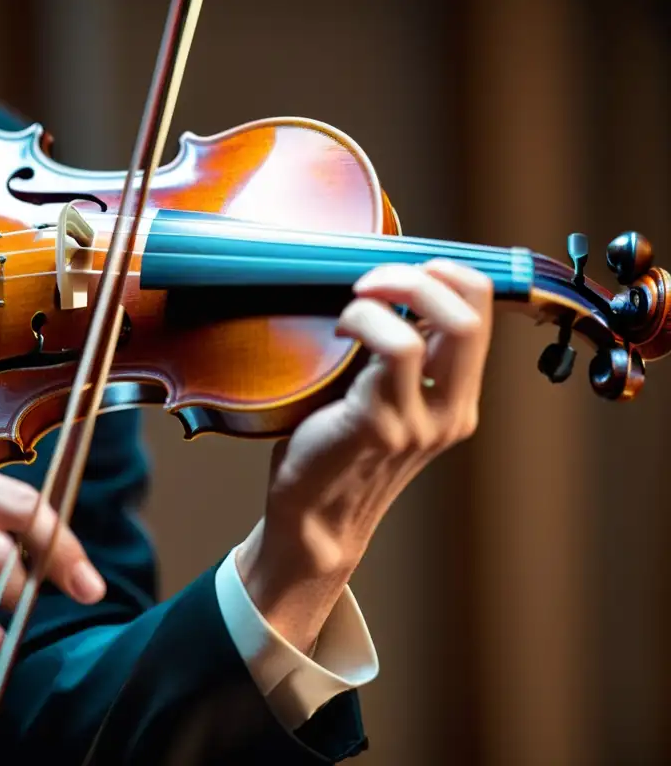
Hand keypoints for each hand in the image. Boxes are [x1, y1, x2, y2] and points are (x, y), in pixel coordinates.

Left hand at [238, 259, 491, 650]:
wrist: (314, 522)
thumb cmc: (336, 451)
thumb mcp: (382, 401)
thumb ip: (398, 360)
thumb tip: (385, 290)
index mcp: (456, 401)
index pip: (480, 313)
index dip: (447, 275)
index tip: (401, 273)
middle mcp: (449, 412)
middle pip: (473, 313)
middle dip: (424, 274)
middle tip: (376, 280)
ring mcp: (420, 421)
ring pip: (440, 325)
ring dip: (392, 291)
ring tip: (355, 302)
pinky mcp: (381, 424)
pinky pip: (393, 348)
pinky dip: (365, 319)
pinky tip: (338, 331)